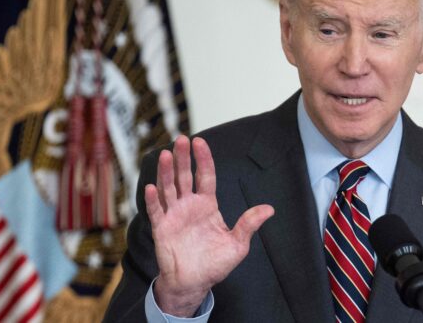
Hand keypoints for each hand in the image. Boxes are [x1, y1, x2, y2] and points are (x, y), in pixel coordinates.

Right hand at [145, 135, 274, 316]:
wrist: (194, 283)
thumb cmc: (215, 264)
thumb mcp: (238, 244)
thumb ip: (249, 224)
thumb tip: (269, 209)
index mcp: (207, 205)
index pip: (205, 176)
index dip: (203, 159)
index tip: (200, 142)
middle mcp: (188, 205)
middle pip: (184, 176)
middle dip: (182, 158)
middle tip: (181, 139)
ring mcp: (173, 215)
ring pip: (168, 188)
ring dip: (166, 172)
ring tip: (166, 155)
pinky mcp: (161, 228)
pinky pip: (156, 211)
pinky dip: (153, 200)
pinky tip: (152, 188)